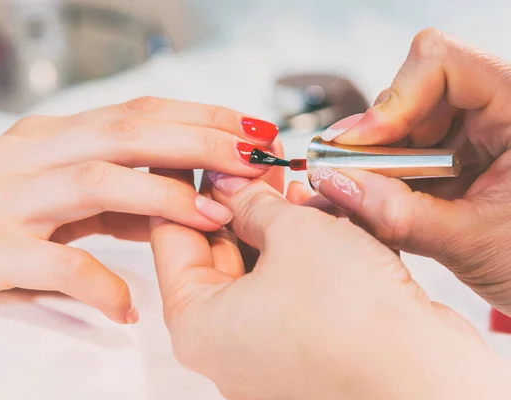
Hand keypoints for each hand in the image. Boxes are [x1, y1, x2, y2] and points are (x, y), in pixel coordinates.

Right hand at [0, 97, 279, 322]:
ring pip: (99, 180)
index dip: (199, 117)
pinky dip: (101, 284)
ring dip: (166, 197)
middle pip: (129, 132)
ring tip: (214, 217)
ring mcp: (4, 197)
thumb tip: (178, 202)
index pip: (138, 113)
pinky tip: (127, 308)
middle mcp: (29, 154)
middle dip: (201, 140)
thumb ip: (112, 199)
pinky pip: (57, 264)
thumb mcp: (52, 202)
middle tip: (254, 156)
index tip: (249, 129)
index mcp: (50, 138)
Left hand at [150, 171, 510, 399]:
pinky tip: (316, 212)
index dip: (181, 185)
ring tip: (285, 176)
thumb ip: (253, 204)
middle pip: (216, 251)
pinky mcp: (305, 345)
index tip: (190, 153)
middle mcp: (225, 343)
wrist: (427, 380)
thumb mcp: (294, 234)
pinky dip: (298, 250)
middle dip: (236, 199)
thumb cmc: (355, 323)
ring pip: (256, 266)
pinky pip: (289, 286)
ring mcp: (265, 348)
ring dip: (273, 221)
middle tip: (248, 160)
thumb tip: (231, 185)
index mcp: (197, 324)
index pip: (171, 235)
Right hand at [299, 29, 510, 314]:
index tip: (356, 145)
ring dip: (373, 161)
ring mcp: (473, 130)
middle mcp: (495, 108)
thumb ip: (398, 214)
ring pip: (399, 122)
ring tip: (362, 199)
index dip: (393, 100)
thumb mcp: (471, 243)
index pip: (443, 64)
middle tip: (344, 177)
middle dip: (373, 138)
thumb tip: (333, 184)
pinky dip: (381, 176)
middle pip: (411, 92)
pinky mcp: (455, 153)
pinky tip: (373, 200)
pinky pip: (402, 149)